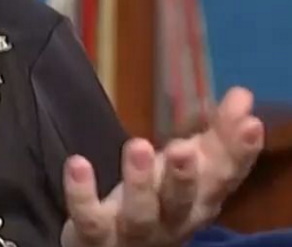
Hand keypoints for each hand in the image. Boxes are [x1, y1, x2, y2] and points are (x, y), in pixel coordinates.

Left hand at [60, 86, 264, 246]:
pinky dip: (82, 193)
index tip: (250, 123)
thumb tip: (243, 95)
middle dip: (185, 176)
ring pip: (139, 212)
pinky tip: (77, 163)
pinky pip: (89, 218)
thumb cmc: (158, 202)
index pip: (224, 178)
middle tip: (183, 148)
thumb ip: (216, 136)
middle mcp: (171, 220)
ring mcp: (133, 231)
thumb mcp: (188, 169)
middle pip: (182, 201)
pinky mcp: (95, 235)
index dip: (239, 153)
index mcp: (199, 202)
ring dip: (139, 182)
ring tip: (137, 146)